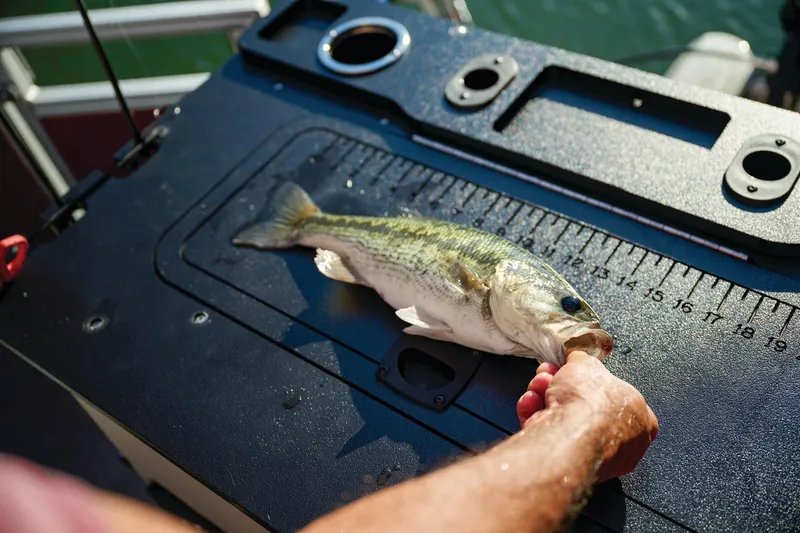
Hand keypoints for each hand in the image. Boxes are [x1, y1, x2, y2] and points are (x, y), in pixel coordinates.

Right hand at [516, 351, 658, 482]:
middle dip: (561, 385)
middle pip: (584, 406)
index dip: (590, 379)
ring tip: (539, 385)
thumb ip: (582, 358)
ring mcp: (593, 456)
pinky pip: (550, 435)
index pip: (617, 396)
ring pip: (564, 419)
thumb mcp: (587, 363)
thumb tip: (577, 354)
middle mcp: (622, 443)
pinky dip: (536, 415)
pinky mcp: (566, 464)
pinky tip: (531, 403)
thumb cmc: (591, 406)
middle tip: (549, 373)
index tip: (573, 370)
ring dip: (545, 396)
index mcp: (641, 420)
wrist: (570, 436)